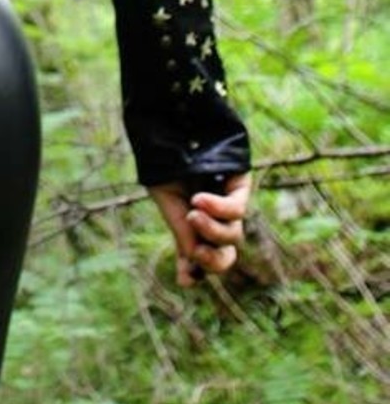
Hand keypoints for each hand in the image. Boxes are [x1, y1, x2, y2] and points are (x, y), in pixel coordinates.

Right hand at [148, 172, 251, 288]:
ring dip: (211, 230)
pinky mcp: (240, 185)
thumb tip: (191, 275)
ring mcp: (228, 202)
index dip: (196, 272)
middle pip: (226, 255)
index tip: (186, 279)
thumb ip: (183, 234)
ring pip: (232, 236)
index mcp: (192, 223)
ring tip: (192, 213)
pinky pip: (237, 210)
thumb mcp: (168, 202)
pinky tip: (199, 199)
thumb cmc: (163, 161)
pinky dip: (218, 209)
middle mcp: (214, 216)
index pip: (201, 257)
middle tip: (196, 252)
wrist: (167, 125)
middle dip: (213, 261)